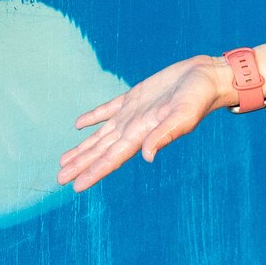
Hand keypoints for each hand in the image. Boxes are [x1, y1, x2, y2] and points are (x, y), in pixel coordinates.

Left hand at [56, 55, 232, 191]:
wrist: (206, 78)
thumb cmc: (198, 98)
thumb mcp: (182, 116)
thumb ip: (164, 135)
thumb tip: (147, 156)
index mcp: (141, 134)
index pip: (111, 159)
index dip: (92, 172)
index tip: (75, 186)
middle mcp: (132, 128)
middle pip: (100, 151)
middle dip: (80, 164)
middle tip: (60, 178)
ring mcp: (131, 113)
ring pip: (100, 135)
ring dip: (83, 147)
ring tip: (65, 160)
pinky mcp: (133, 97)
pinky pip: (107, 110)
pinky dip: (93, 118)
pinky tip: (80, 124)